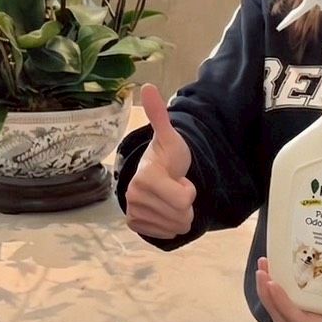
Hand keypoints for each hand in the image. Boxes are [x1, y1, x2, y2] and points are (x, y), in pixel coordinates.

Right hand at [124, 83, 196, 239]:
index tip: (177, 177)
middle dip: (184, 203)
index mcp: (145, 178)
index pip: (184, 199)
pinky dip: (169, 224)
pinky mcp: (135, 226)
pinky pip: (166, 234)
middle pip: (182, 215)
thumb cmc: (166, 156)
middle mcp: (134, 197)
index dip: (188, 189)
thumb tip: (148, 86)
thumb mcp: (170, 136)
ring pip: (176, 227)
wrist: (154, 173)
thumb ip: (160, 115)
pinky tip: (163, 209)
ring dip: (179, 214)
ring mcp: (133, 212)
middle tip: (173, 187)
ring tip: (169, 197)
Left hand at [255, 230, 321, 321]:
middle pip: (286, 319)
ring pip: (289, 314)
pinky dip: (286, 291)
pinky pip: (298, 306)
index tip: (272, 282)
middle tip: (263, 267)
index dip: (282, 304)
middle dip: (269, 296)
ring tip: (266, 265)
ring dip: (273, 293)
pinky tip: (284, 269)